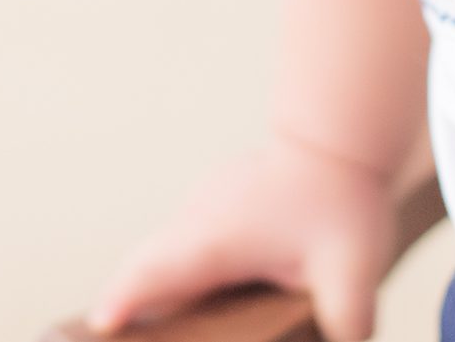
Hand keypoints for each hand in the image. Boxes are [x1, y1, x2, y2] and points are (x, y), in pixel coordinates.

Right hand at [87, 132, 396, 340]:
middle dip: (125, 298)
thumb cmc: (343, 196)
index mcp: (217, 239)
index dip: (125, 302)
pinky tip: (198, 298)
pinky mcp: (217, 200)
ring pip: (161, 251)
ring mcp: (204, 205)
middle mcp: (199, 219)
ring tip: (147, 323)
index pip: (154, 274)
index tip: (101, 324)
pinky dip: (176, 268)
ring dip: (150, 284)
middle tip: (108, 329)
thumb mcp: (353, 269)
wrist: (341, 131)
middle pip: (143, 264)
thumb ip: (345, 319)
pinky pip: (182, 240)